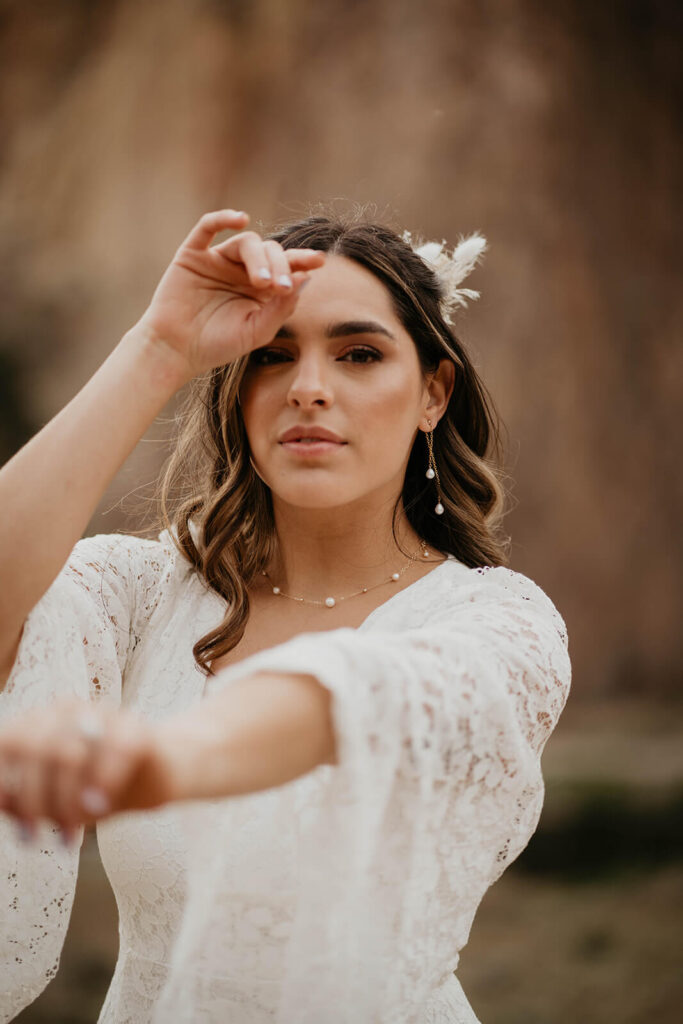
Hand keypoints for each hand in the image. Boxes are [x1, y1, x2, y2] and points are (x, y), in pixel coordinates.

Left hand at [0, 698, 176, 844]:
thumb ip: (20, 800)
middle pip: (34, 748)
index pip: (8, 741)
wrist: (161, 774)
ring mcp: (103, 714)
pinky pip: (115, 750)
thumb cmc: (98, 788)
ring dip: (64, 800)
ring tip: (72, 829)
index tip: (17, 823)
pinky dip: (104, 781)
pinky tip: (100, 807)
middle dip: (32, 799)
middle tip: (38, 837)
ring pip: (68, 753)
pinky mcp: (136, 727)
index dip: (4, 781)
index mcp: (39, 722)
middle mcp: (67, 711)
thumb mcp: (53, 801)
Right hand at [134, 209, 325, 380]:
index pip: (286, 266)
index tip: (318, 261)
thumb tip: (304, 278)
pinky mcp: (193, 255)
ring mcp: (218, 260)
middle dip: (280, 266)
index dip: (302, 260)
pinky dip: (223, 218)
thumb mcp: (257, 330)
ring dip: (258, 258)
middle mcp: (242, 270)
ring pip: (246, 242)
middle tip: (279, 287)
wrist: (177, 351)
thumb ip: (282, 307)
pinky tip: (240, 219)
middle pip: (270, 251)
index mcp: (261, 288)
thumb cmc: (217, 345)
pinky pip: (207, 227)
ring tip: (261, 282)